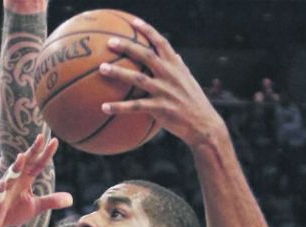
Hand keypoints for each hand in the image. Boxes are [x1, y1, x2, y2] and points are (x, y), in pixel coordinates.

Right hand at [0, 134, 71, 226]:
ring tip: (21, 157)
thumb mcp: (35, 206)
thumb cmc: (12, 212)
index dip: (46, 154)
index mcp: (25, 179)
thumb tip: (70, 199)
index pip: (38, 164)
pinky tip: (2, 185)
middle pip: (25, 162)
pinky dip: (0, 188)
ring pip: (10, 175)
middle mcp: (15, 180)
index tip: (55, 141)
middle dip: (33, 151)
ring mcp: (4, 188)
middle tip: (41, 137)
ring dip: (16, 166)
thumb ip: (51, 201)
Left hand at [98, 18, 225, 148]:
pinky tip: (104, 107)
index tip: (133, 22)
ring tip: (102, 68)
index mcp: (176, 66)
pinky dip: (119, 107)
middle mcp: (170, 75)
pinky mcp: (160, 109)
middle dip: (128, 46)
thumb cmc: (195, 102)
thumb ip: (180, 67)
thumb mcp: (189, 81)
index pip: (162, 42)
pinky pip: (136, 106)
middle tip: (110, 42)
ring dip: (119, 72)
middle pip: (146, 55)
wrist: (204, 125)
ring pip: (138, 78)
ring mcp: (165, 91)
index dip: (147, 30)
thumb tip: (175, 55)